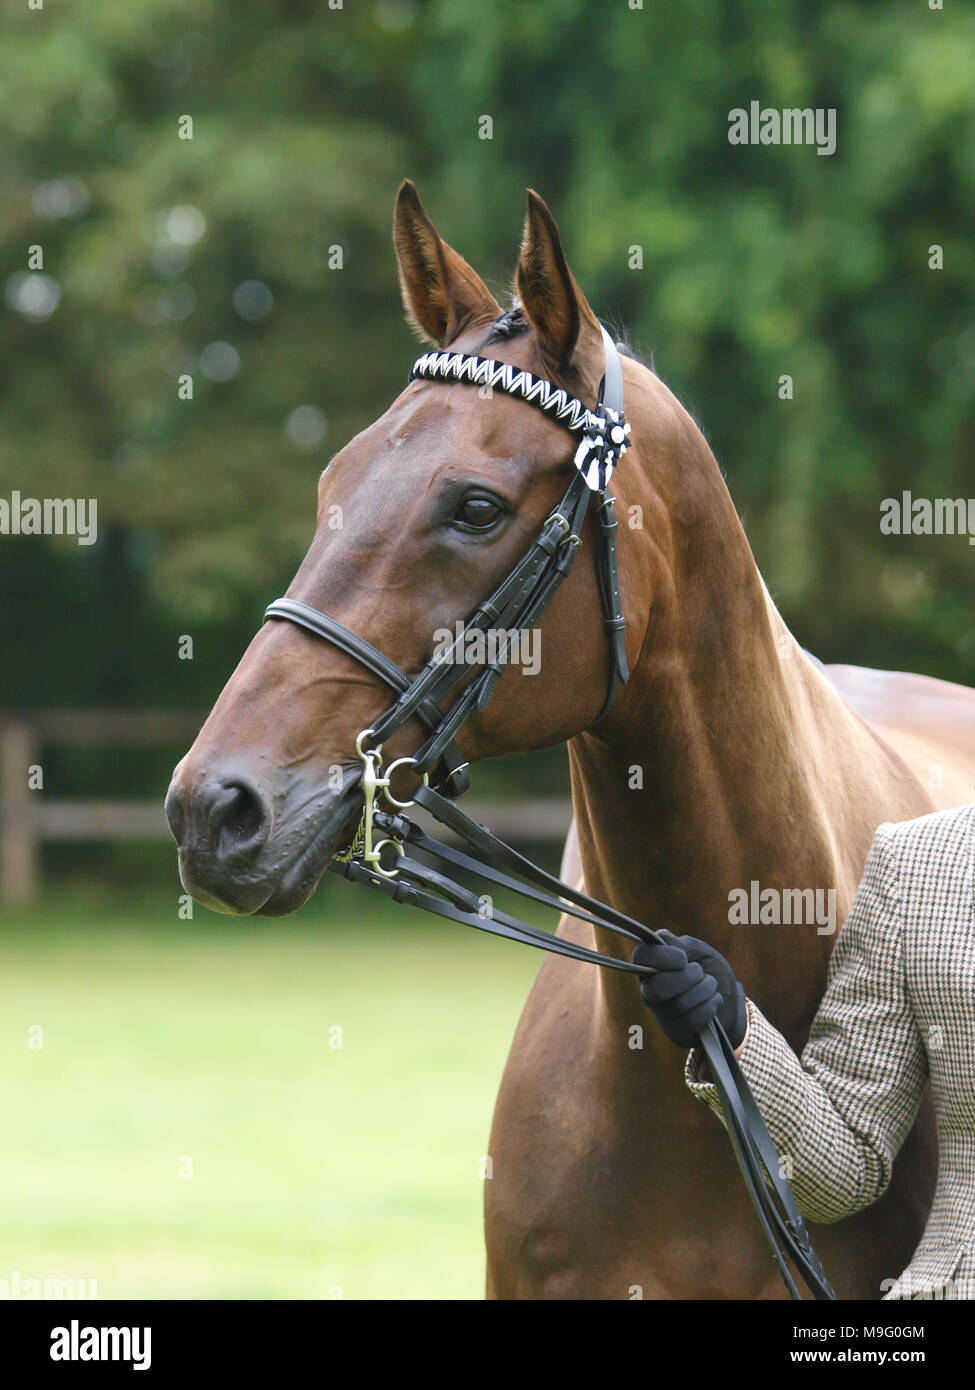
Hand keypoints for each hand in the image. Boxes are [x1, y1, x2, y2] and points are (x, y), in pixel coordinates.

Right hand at [632, 930, 747, 1048]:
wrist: (731, 999)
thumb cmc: (711, 970)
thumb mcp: (699, 951)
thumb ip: (680, 945)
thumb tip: (660, 940)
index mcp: (652, 965)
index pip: (641, 957)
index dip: (663, 957)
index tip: (683, 959)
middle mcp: (650, 990)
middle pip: (656, 988)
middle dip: (687, 978)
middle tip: (700, 972)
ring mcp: (661, 1013)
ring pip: (678, 1005)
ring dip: (704, 990)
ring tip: (712, 985)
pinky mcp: (676, 1032)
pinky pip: (690, 1022)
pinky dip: (709, 1008)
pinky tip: (714, 1002)